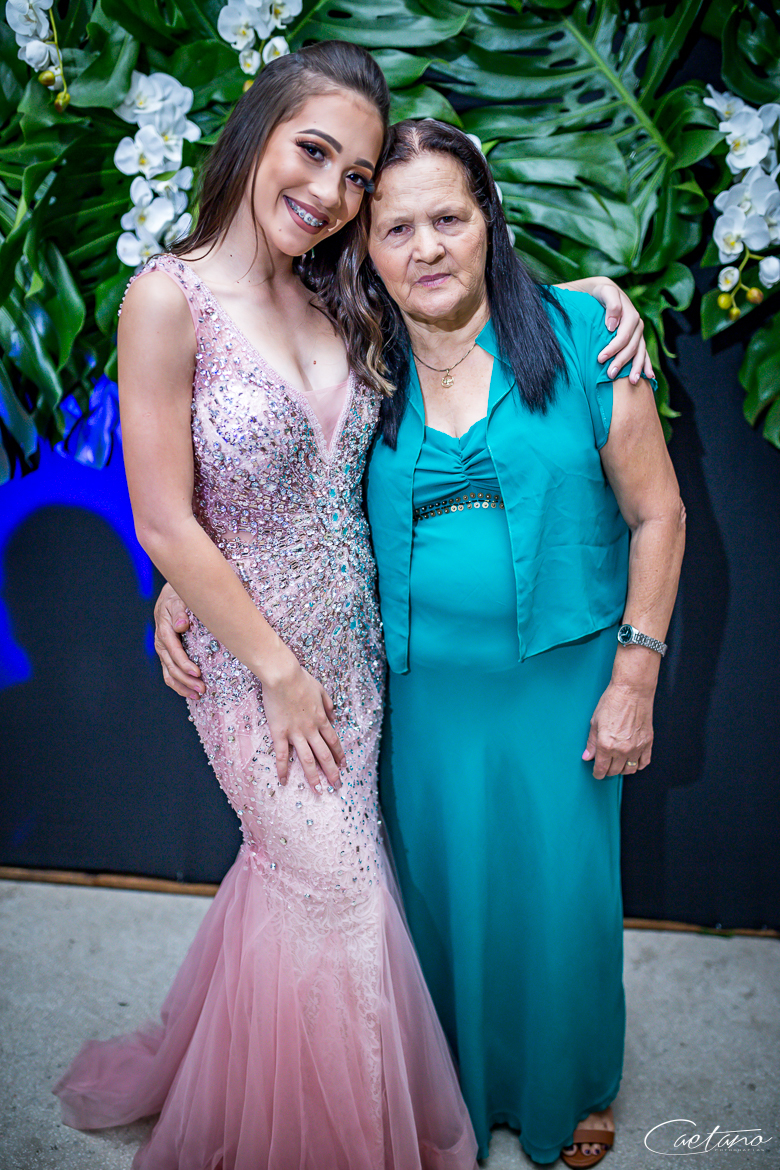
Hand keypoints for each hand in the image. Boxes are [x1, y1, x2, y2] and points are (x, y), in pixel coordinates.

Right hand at [154, 582, 203, 698]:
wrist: (171, 597)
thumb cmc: (178, 598)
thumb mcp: (178, 600)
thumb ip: (180, 612)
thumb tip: (181, 625)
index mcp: (164, 631)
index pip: (174, 651)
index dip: (184, 663)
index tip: (197, 672)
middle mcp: (161, 644)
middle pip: (171, 667)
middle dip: (186, 680)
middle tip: (202, 688)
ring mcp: (164, 651)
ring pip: (169, 674)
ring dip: (183, 686)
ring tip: (198, 694)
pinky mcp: (168, 656)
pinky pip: (170, 674)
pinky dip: (179, 685)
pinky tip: (191, 693)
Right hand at [261, 650, 345, 793]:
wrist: (283, 676)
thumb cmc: (301, 679)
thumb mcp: (321, 690)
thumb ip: (328, 705)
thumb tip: (333, 716)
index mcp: (321, 719)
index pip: (333, 741)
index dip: (339, 755)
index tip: (343, 765)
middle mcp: (312, 729)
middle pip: (324, 755)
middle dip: (332, 772)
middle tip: (336, 785)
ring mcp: (296, 733)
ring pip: (307, 759)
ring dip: (313, 776)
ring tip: (318, 789)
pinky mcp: (280, 733)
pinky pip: (282, 755)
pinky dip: (283, 769)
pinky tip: (284, 781)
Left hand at [582, 681, 653, 777]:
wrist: (632, 692)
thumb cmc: (612, 702)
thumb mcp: (595, 722)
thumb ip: (591, 742)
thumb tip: (588, 756)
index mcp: (606, 745)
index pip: (601, 768)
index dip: (597, 773)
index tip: (597, 773)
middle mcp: (622, 749)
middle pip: (615, 771)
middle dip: (608, 771)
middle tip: (606, 765)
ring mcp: (636, 747)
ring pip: (629, 769)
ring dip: (622, 769)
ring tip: (618, 764)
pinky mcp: (647, 743)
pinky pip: (644, 762)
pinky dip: (637, 765)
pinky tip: (632, 761)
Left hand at [593, 281, 654, 384]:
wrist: (601, 292)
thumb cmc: (599, 293)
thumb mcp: (604, 292)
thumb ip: (611, 304)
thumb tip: (613, 325)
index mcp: (630, 314)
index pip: (624, 335)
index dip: (613, 347)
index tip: (600, 358)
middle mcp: (637, 324)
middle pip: (632, 346)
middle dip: (622, 361)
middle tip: (609, 374)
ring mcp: (638, 332)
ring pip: (640, 352)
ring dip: (637, 367)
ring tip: (633, 381)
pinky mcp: (636, 339)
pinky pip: (643, 353)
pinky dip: (646, 365)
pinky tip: (649, 377)